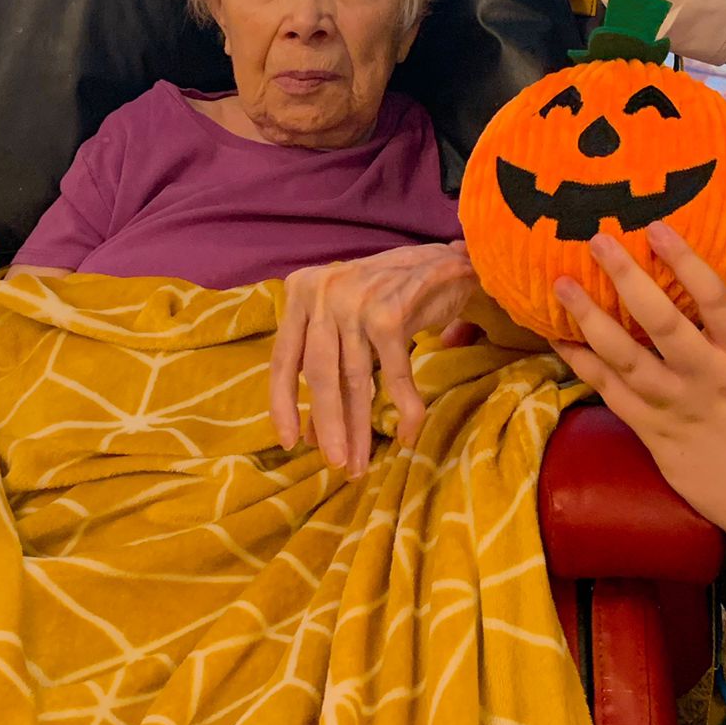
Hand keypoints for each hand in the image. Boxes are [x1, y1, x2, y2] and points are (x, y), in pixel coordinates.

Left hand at [270, 241, 478, 475]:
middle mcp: (322, 292)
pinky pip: (394, 374)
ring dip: (358, 427)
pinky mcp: (388, 313)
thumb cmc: (390, 295)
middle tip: (334, 464)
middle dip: (327, 425)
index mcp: (301, 291)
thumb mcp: (346, 321)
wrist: (444, 260)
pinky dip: (404, 406)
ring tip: (360, 463)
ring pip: (354, 378)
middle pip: (317, 374)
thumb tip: (309, 432)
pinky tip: (409, 432)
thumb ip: (326, 364)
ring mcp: (355, 302)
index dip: (283, 404)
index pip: (282, 358)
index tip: (289, 442)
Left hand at [552, 224, 725, 535]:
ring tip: (563, 286)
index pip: (715, 299)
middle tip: (598, 242)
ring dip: (590, 319)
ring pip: (626, 359)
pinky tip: (558, 337)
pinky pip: (609, 392)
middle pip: (663, 323)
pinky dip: (581, 363)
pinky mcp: (650, 431)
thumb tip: (691, 280)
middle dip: (627, 279)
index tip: (656, 229)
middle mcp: (707, 377)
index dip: (686, 261)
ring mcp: (675, 406)